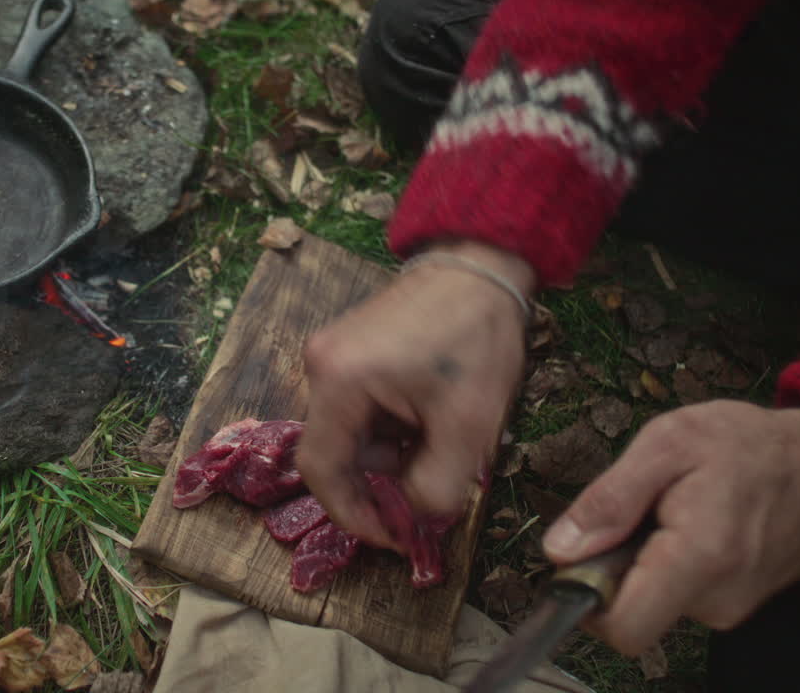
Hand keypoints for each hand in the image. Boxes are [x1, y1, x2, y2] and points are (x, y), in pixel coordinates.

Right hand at [297, 241, 534, 550]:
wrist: (480, 264)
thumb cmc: (475, 338)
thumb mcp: (467, 425)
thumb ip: (438, 486)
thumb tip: (417, 518)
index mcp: (339, 382)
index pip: (322, 471)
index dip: (352, 514)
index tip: (392, 536)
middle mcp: (320, 367)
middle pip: (335, 452)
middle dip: (380, 482)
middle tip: (426, 495)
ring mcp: (331, 354)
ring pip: (350, 432)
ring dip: (390, 454)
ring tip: (439, 445)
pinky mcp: (348, 349)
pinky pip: (358, 408)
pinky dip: (390, 428)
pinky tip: (428, 420)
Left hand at [543, 401, 799, 654]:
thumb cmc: (745, 445)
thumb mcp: (666, 444)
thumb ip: (609, 499)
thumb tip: (560, 550)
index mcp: (697, 558)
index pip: (624, 628)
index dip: (585, 597)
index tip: (582, 554)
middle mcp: (715, 598)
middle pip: (628, 610)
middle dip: (613, 564)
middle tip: (638, 511)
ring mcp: (727, 607)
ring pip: (650, 598)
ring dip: (642, 558)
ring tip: (670, 510)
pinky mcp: (730, 604)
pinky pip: (674, 593)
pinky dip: (667, 561)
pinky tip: (688, 524)